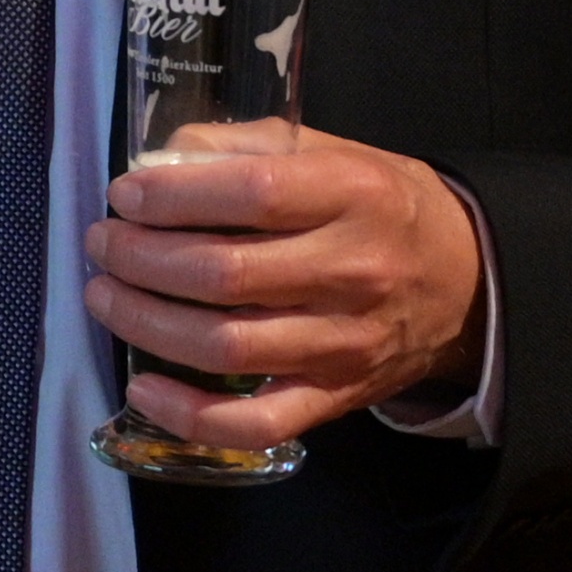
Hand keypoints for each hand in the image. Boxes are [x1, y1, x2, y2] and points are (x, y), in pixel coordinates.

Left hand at [85, 122, 484, 452]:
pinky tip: (144, 387)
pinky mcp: (335, 398)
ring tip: (105, 295)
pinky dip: (189, 415)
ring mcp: (343, 343)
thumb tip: (157, 163)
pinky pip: (255, 423)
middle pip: (224, 274)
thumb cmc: (379, 205)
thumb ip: (243, 147)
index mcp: (354, 195)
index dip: (172, 197)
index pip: (250, 194)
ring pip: (225, 347)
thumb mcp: (328, 151)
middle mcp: (353, 271)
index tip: (125, 195)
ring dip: (145, 323)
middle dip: (141, 259)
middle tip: (104, 242)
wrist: (466, 280)